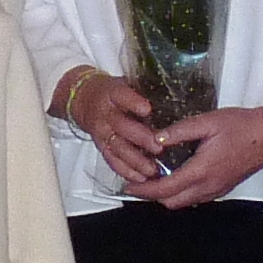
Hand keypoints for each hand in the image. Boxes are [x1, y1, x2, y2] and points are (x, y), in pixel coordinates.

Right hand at [56, 68, 171, 186]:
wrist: (85, 98)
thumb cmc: (114, 93)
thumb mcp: (127, 84)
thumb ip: (145, 92)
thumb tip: (176, 101)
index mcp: (113, 93)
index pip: (122, 96)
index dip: (133, 103)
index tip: (147, 109)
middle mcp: (106, 113)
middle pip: (122, 126)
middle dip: (141, 138)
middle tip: (158, 147)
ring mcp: (102, 132)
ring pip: (117, 147)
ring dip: (136, 161)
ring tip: (152, 170)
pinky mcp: (101, 146)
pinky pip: (112, 160)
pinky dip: (126, 171)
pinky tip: (140, 178)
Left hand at [146, 100, 262, 207]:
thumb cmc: (241, 125)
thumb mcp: (208, 121)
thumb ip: (179, 131)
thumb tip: (155, 139)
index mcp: (201, 171)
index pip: (165, 189)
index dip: (143, 189)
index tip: (128, 185)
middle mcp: (207, 186)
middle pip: (171, 202)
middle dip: (150, 195)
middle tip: (136, 181)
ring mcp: (216, 190)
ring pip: (183, 202)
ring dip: (165, 195)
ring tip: (152, 178)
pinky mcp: (222, 188)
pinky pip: (195, 198)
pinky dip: (179, 193)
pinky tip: (175, 176)